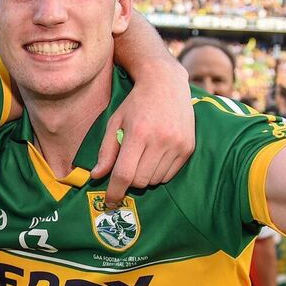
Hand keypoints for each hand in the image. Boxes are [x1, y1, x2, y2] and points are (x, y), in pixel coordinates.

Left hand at [92, 55, 194, 206]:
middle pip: (140, 180)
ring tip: (141, 156)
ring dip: (144, 176)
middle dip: (129, 180)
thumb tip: (97, 175)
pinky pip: (170, 175)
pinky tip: (155, 155)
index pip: (124, 174)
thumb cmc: (135, 103)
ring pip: (155, 180)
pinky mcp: (188, 148)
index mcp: (138, 133)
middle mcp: (160, 140)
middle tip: (125, 167)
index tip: (110, 201)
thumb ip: (106, 150)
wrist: (166, 84)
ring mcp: (177, 145)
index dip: (115, 191)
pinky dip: (159, 173)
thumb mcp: (114, 122)